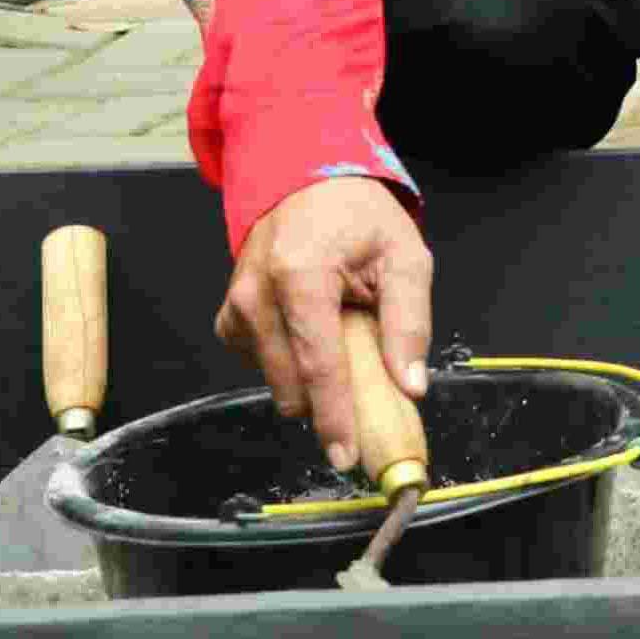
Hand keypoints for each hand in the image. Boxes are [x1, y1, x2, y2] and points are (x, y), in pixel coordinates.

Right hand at [217, 177, 433, 470]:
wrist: (306, 184)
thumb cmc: (359, 218)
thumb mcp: (405, 257)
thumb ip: (409, 323)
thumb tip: (410, 384)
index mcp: (301, 277)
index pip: (318, 365)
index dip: (334, 416)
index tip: (347, 454)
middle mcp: (257, 295)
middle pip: (291, 382)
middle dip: (328, 402)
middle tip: (366, 388)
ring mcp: (236, 308)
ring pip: (276, 379)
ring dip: (311, 377)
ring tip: (342, 336)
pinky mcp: (229, 318)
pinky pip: (262, 362)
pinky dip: (292, 360)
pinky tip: (312, 331)